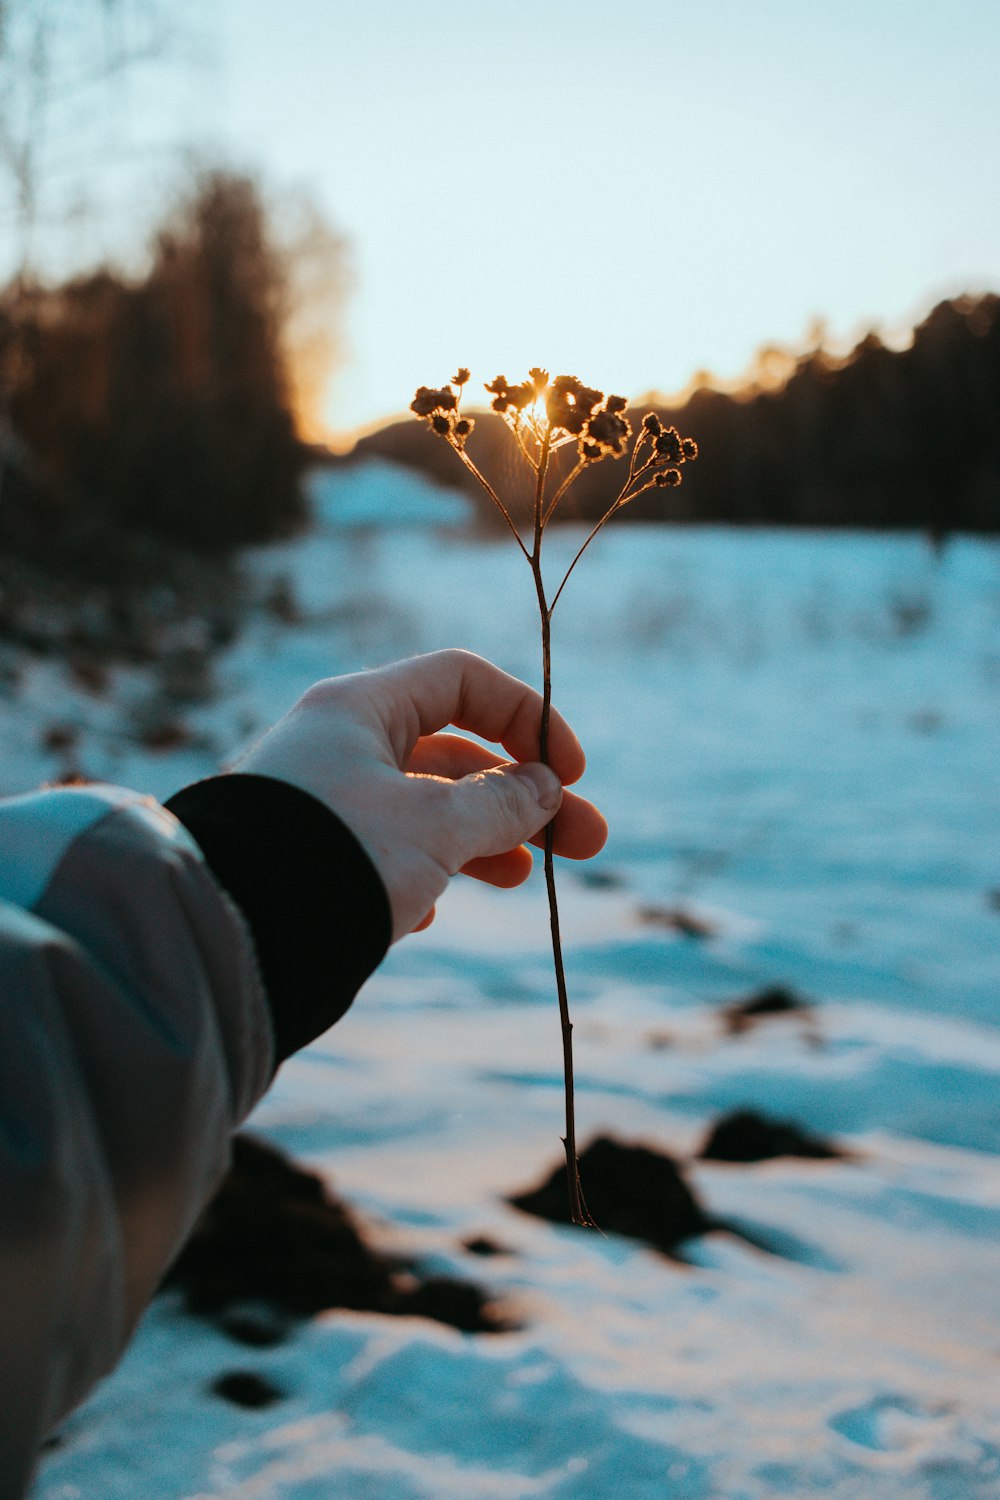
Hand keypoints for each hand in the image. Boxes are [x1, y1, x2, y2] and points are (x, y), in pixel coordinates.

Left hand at [234, 649, 607, 939]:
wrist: (225, 937)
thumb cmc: (334, 858)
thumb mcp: (435, 827)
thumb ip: (501, 803)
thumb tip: (546, 787)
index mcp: (360, 708)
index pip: (464, 680)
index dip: (528, 718)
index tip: (571, 772)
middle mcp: (338, 745)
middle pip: (454, 752)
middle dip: (524, 795)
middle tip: (588, 841)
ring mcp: (322, 801)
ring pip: (423, 806)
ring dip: (482, 837)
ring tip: (524, 878)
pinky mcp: (309, 856)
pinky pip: (382, 849)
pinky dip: (421, 871)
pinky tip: (425, 913)